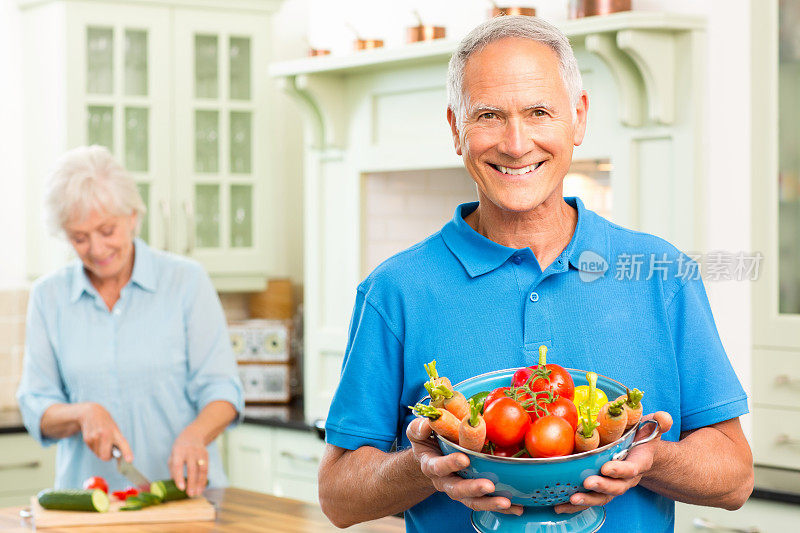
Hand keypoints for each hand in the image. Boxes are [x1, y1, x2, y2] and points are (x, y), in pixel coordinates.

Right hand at [78, 403, 132, 461]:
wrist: (91, 413)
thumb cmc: (106, 424)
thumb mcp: (115, 429)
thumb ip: (118, 442)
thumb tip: (121, 458)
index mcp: (115, 432)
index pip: (123, 444)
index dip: (127, 453)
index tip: (129, 460)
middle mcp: (105, 435)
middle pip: (105, 457)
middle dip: (107, 456)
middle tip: (109, 448)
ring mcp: (95, 437)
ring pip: (98, 455)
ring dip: (100, 451)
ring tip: (101, 440)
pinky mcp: (87, 439)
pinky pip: (93, 451)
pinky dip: (95, 448)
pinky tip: (95, 438)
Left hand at [169, 428, 208, 496]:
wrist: (193, 435)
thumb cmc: (179, 450)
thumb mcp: (172, 456)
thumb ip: (173, 469)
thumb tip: (174, 484)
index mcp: (178, 451)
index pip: (178, 465)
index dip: (179, 477)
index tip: (181, 488)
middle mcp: (190, 451)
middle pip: (192, 469)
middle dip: (191, 482)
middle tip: (190, 494)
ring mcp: (199, 453)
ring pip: (201, 469)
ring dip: (200, 482)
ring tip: (197, 493)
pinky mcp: (206, 455)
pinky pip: (206, 469)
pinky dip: (204, 479)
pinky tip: (202, 488)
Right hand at [406, 417, 522, 514]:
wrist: (429, 457)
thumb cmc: (427, 441)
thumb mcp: (418, 432)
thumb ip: (419, 428)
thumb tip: (427, 424)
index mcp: (431, 465)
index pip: (438, 466)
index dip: (450, 464)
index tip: (464, 459)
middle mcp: (444, 481)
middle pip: (456, 489)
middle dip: (473, 488)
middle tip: (488, 486)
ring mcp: (458, 489)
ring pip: (472, 501)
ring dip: (489, 503)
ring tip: (506, 502)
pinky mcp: (472, 494)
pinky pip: (485, 503)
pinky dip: (501, 508)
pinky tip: (516, 507)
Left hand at [554, 411, 672, 513]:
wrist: (643, 454)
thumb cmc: (643, 438)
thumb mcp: (652, 426)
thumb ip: (659, 422)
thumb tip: (663, 417)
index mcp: (639, 462)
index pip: (631, 468)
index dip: (620, 470)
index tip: (607, 468)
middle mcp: (627, 477)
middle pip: (617, 487)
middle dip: (602, 486)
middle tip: (588, 482)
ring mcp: (614, 485)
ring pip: (603, 497)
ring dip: (588, 500)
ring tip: (572, 498)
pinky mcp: (601, 488)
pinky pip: (590, 499)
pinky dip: (575, 505)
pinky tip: (560, 506)